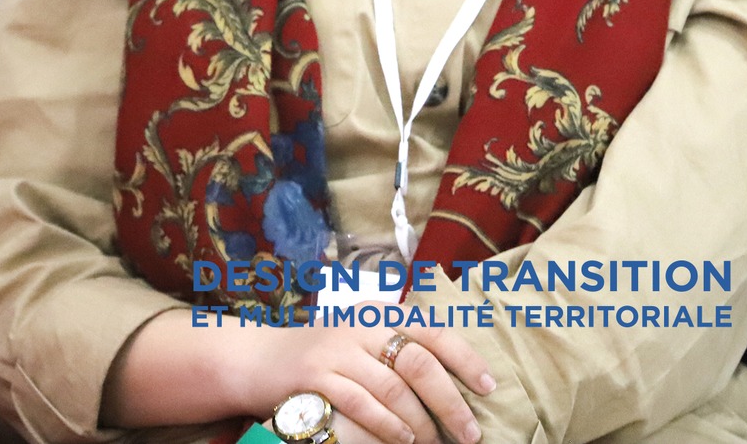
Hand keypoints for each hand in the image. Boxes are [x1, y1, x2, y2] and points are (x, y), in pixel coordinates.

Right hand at [241, 324, 496, 443]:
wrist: (259, 360)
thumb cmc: (323, 357)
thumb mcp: (362, 341)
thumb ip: (399, 348)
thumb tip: (456, 379)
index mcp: (380, 314)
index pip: (433, 332)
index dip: (465, 359)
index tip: (488, 386)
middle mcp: (361, 327)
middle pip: (418, 363)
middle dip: (450, 401)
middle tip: (470, 431)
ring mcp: (337, 352)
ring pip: (392, 389)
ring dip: (420, 422)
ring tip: (436, 441)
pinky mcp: (316, 377)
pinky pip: (361, 404)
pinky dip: (387, 425)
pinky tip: (404, 439)